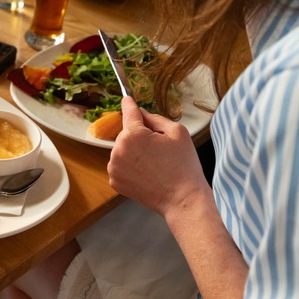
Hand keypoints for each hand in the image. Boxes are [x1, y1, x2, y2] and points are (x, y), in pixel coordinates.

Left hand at [107, 96, 209, 216]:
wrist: (182, 199)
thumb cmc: (184, 165)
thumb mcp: (177, 132)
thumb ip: (155, 118)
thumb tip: (140, 113)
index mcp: (133, 135)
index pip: (128, 113)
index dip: (129, 104)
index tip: (127, 98)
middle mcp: (118, 149)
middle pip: (127, 133)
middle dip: (139, 136)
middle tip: (160, 149)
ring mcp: (113, 167)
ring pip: (123, 150)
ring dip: (134, 152)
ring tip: (154, 164)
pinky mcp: (114, 181)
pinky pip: (121, 165)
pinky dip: (130, 166)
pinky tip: (146, 173)